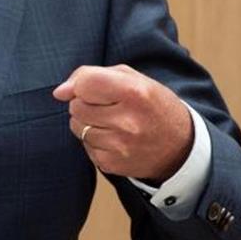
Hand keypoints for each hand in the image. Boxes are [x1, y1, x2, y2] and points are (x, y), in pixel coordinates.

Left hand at [52, 64, 191, 182]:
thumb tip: (59, 92)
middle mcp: (127, 121)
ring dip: (87, 122)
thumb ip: (93, 75)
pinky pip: (84, 146)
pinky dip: (93, 140)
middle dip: (84, 103)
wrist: (180, 147)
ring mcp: (119, 146)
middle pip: (77, 107)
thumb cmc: (153, 105)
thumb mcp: (134, 79)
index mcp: (134, 93)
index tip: (85, 87)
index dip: (79, 84)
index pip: (85, 84)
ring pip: (77, 127)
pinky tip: (113, 137)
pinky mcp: (112, 164)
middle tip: (106, 105)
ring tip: (111, 121)